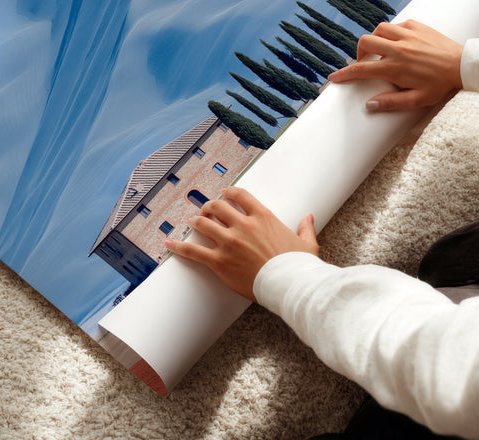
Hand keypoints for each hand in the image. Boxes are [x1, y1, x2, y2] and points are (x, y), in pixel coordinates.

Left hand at [164, 187, 317, 301]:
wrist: (290, 285)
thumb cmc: (299, 266)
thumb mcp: (306, 244)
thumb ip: (305, 228)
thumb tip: (309, 217)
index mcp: (263, 217)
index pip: (240, 196)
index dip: (229, 192)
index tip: (224, 193)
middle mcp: (243, 225)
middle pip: (217, 207)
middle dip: (209, 207)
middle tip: (205, 210)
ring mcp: (229, 242)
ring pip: (203, 224)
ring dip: (195, 221)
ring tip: (191, 222)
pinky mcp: (219, 261)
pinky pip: (193, 251)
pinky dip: (179, 246)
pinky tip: (169, 244)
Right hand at [328, 19, 462, 111]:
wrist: (464, 66)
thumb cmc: (441, 85)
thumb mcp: (418, 100)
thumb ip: (392, 102)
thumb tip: (369, 104)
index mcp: (395, 67)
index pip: (361, 70)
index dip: (344, 74)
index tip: (334, 78)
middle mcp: (398, 48)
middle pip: (365, 43)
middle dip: (359, 52)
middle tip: (364, 62)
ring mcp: (408, 35)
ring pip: (379, 29)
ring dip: (375, 39)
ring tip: (380, 50)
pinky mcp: (418, 26)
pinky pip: (397, 24)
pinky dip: (392, 31)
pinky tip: (398, 41)